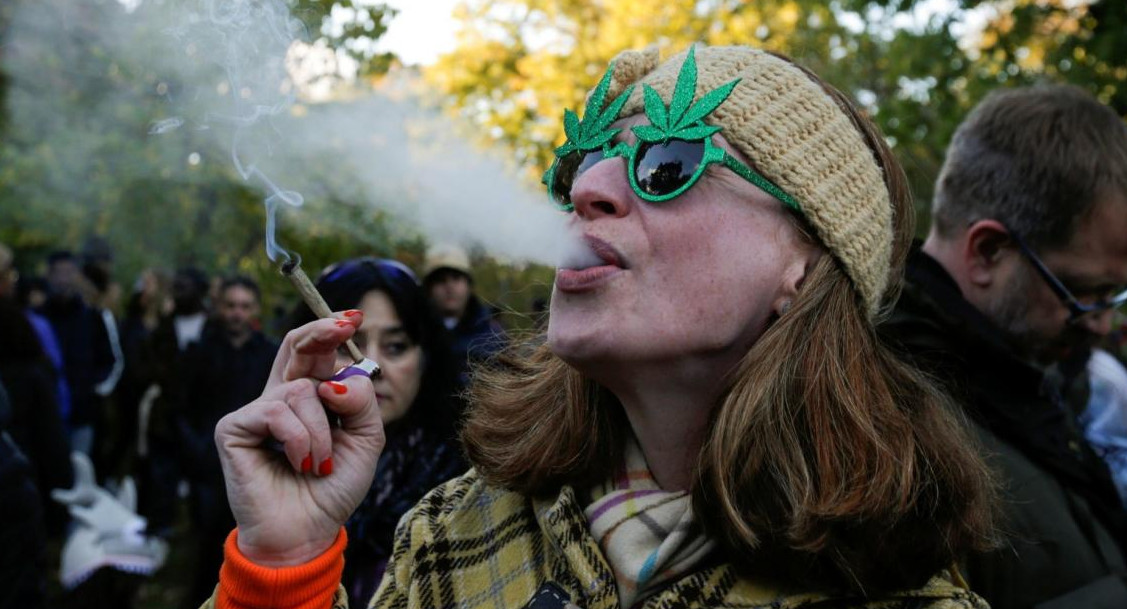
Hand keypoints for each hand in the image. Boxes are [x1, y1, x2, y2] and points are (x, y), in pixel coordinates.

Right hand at [215, 313, 384, 565]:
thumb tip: (334, 378)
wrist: (308, 531)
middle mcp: (281, 397)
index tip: (354, 317)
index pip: (315, 353)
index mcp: (311, 397)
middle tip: (343, 324)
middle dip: (320, 332)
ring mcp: (256, 410)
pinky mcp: (235, 427)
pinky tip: (299, 464)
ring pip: (300, 391)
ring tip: (319, 464)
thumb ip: (361, 401)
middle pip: (295, 347)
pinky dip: (300, 439)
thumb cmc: (333, 488)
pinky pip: (277, 412)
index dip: (331, 331)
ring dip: (322, 431)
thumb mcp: (366, 439)